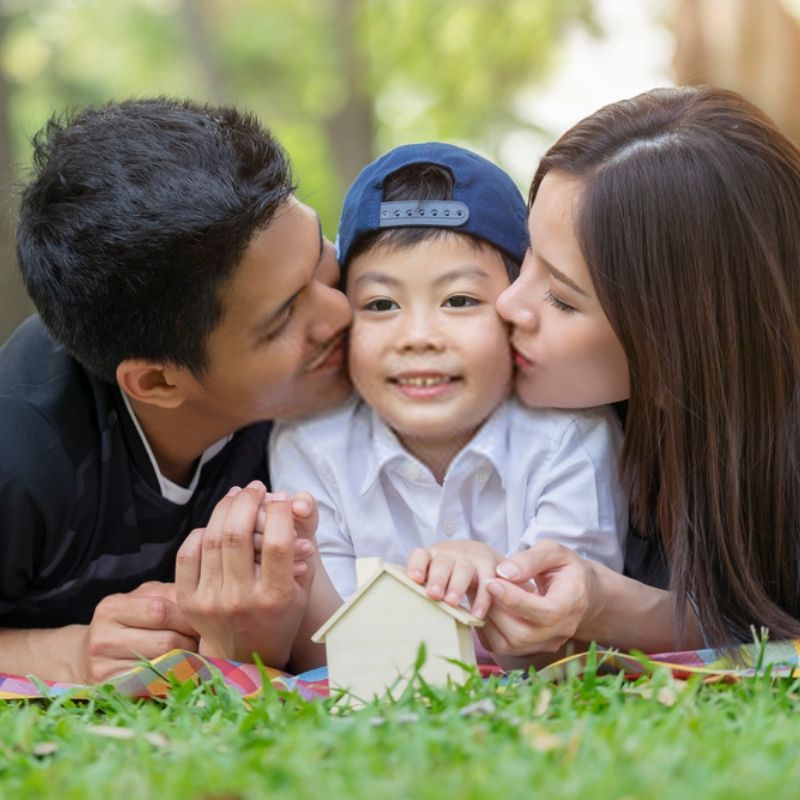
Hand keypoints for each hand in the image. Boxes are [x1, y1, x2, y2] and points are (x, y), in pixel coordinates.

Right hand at [83, 581, 198, 682]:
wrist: (89, 657)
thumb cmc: (128, 622)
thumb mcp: (144, 599)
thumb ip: (171, 594)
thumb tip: (204, 602)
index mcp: (111, 608)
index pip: (161, 611)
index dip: (188, 617)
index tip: (204, 620)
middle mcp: (103, 638)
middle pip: (166, 642)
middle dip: (192, 641)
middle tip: (204, 641)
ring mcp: (104, 669)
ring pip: (165, 666)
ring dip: (187, 661)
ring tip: (194, 653)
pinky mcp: (114, 692)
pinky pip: (156, 685)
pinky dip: (173, 678)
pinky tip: (179, 670)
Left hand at [175, 481, 315, 665]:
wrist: (244, 653)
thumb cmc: (280, 614)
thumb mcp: (302, 587)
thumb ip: (303, 549)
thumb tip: (292, 505)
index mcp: (274, 597)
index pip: (276, 543)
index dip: (279, 512)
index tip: (281, 498)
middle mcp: (240, 599)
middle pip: (237, 534)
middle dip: (248, 501)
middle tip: (256, 487)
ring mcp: (210, 600)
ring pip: (212, 538)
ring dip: (226, 508)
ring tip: (237, 495)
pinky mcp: (188, 601)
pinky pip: (188, 553)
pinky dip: (203, 531)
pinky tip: (216, 523)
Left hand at [406, 540, 503, 618]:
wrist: (478, 556)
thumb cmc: (448, 573)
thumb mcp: (434, 573)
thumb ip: (423, 586)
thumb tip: (406, 610)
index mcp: (431, 556)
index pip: (421, 556)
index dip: (416, 566)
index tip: (414, 579)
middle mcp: (450, 554)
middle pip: (442, 564)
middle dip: (437, 578)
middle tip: (433, 594)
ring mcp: (470, 558)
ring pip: (463, 569)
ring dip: (457, 586)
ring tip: (451, 603)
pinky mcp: (488, 566)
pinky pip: (486, 582)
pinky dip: (482, 598)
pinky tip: (477, 614)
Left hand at [479, 540, 599, 656]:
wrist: (578, 591)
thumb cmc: (564, 568)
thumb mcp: (553, 551)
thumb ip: (531, 559)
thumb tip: (503, 572)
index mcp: (572, 603)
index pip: (544, 612)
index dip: (514, 600)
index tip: (491, 582)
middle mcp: (561, 631)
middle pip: (523, 634)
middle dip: (497, 609)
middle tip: (484, 584)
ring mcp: (547, 644)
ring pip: (509, 644)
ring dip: (490, 619)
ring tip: (485, 593)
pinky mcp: (531, 650)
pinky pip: (502, 647)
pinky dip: (488, 628)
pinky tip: (488, 606)